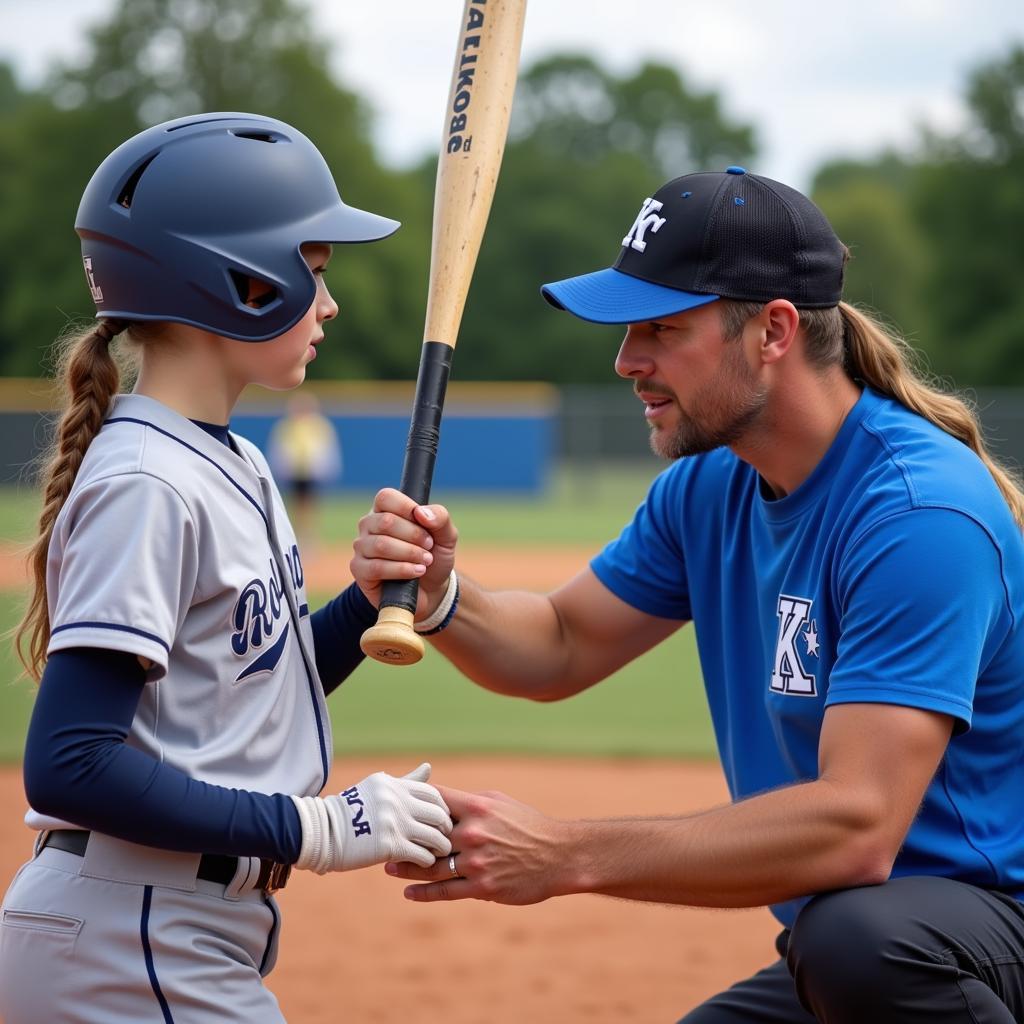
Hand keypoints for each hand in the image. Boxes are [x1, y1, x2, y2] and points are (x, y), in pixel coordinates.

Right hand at [291, 763, 452, 873]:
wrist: (323, 831)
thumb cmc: (352, 809)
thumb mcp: (379, 788)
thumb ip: (406, 780)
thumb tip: (429, 767)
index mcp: (395, 785)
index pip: (433, 795)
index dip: (442, 808)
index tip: (441, 818)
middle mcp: (397, 801)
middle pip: (438, 815)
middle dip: (446, 828)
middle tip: (446, 837)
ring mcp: (395, 823)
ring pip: (435, 837)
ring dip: (441, 847)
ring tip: (440, 852)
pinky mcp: (390, 846)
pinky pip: (422, 855)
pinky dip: (428, 860)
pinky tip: (425, 862)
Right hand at [350, 488, 458, 618]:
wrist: (432, 589)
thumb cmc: (434, 555)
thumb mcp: (447, 535)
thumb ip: (440, 518)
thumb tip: (421, 513)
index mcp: (386, 510)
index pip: (386, 497)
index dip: (407, 508)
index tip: (426, 524)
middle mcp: (369, 525)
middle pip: (386, 521)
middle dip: (414, 535)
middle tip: (429, 546)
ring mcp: (361, 547)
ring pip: (381, 545)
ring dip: (410, 553)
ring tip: (426, 561)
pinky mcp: (359, 570)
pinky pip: (377, 567)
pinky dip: (401, 570)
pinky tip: (416, 572)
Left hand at [385, 786, 567, 904]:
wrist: (558, 856)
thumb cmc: (528, 825)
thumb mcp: (501, 803)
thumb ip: (470, 801)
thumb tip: (441, 798)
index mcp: (478, 807)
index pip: (435, 801)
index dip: (411, 801)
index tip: (393, 803)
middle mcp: (473, 833)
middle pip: (427, 835)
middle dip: (403, 837)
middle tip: (383, 840)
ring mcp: (476, 862)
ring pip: (431, 866)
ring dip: (407, 867)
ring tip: (390, 867)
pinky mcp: (482, 888)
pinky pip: (446, 891)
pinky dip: (424, 893)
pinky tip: (408, 892)